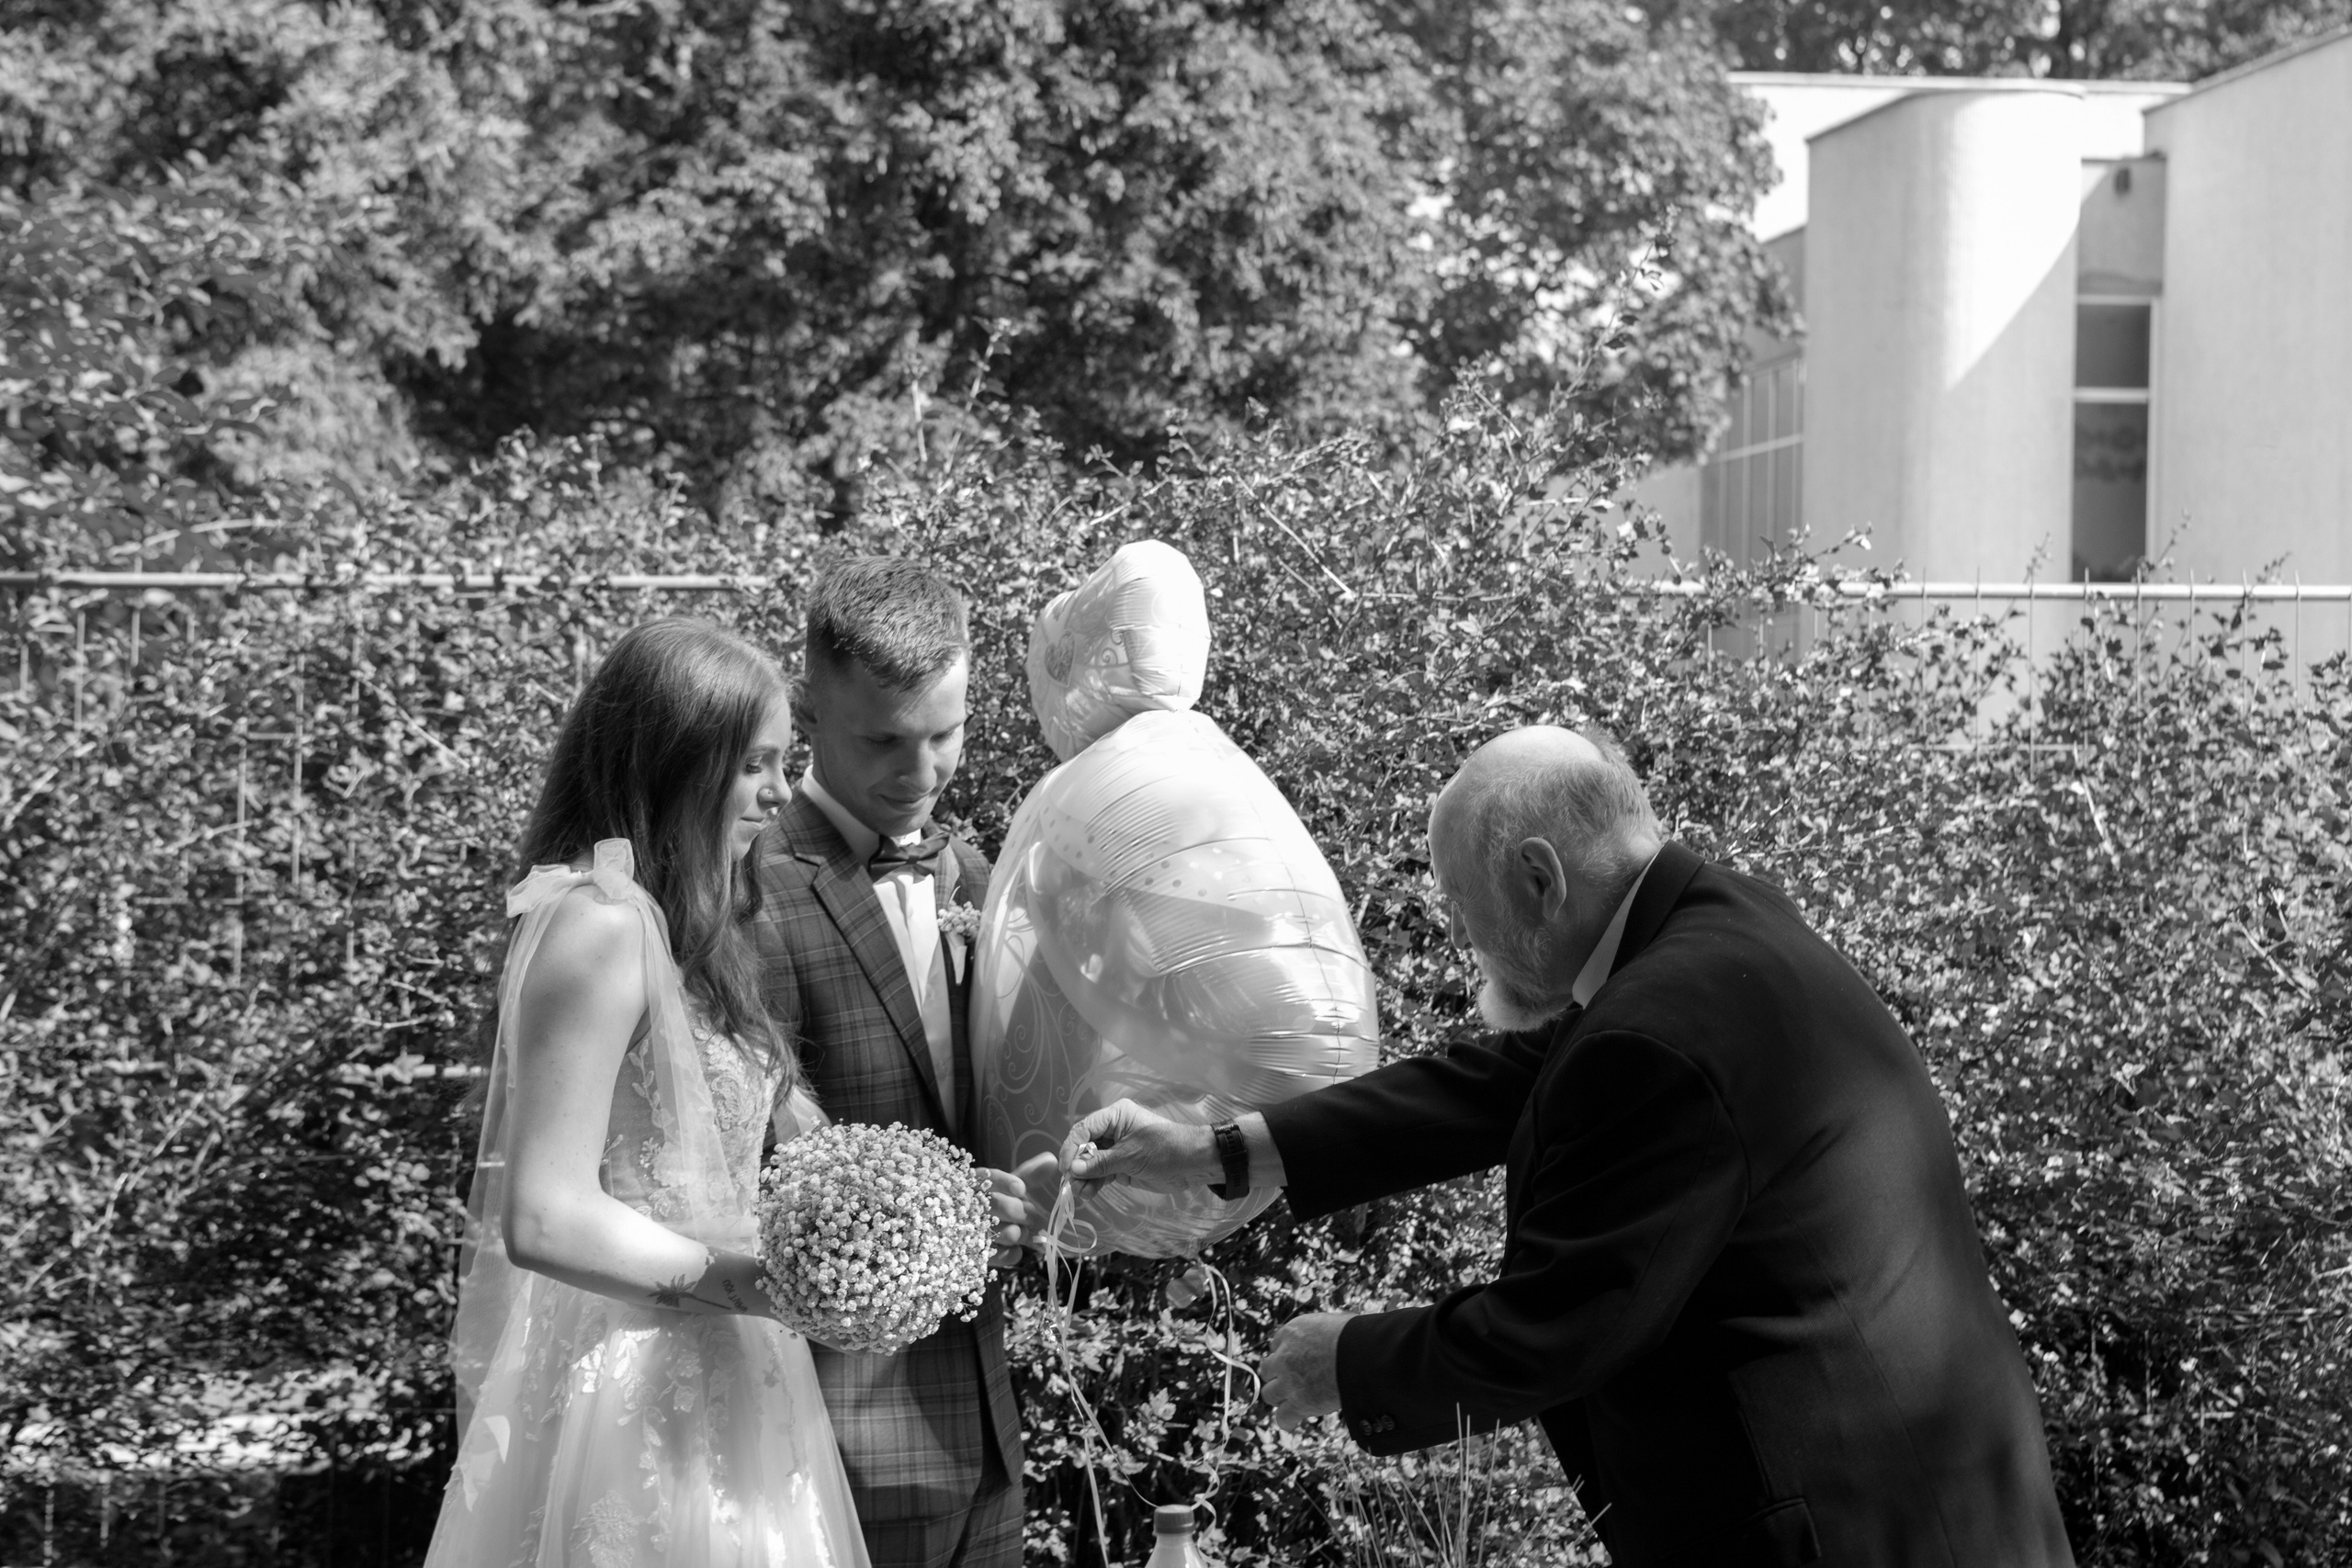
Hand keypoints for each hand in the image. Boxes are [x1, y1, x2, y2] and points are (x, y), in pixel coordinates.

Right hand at [979, 1154, 1056, 1268]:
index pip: (990, 1177)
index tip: (1021, 1189)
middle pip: (998, 1204)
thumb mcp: (1012, 1188)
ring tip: (1022, 1232)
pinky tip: (1016, 1251)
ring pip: (998, 1230)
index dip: (1006, 1182)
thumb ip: (1031, 1175)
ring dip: (1017, 1233)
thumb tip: (1052, 1159)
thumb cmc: (1000, 1204)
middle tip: (1032, 1216)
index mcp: (980, 1184)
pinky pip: (996, 1255)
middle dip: (1021, 1212)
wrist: (985, 1235)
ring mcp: (971, 1230)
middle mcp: (972, 1205)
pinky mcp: (974, 1254)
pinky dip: (1010, 1254)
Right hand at [1061, 1099, 1219, 1199]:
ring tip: (1080, 1194)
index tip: (1066, 1169)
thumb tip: (1072, 1169)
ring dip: (1084, 1178)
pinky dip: (1094, 1183)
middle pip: (1084, 1146)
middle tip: (1071, 1185)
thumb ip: (1100, 1163)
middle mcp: (1112, 1130)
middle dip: (1076, 1166)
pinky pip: (1101, 1173)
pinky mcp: (1121, 1166)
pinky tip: (1088, 1193)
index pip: (1084, 1129)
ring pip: (1090, 1163)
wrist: (1194, 1164)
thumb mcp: (1131, 1156)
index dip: (1071, 1148)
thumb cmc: (1165, 1150)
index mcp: (1115, 1116)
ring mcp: (1116, 1149)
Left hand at [1257, 1311, 1352, 1431]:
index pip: (1277, 1345)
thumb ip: (1324, 1330)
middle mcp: (1284, 1355)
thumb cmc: (1357, 1336)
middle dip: (1278, 1375)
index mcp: (1292, 1332)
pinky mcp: (1298, 1403)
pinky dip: (1287, 1420)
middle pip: (1267, 1370)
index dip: (1286, 1354)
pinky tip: (1294, 1421)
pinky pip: (1282, 1417)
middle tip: (1294, 1381)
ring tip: (1294, 1400)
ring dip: (1279, 1397)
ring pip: (1269, 1393)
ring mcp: (1289, 1380)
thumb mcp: (1334, 1322)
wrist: (1362, 1355)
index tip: (1297, 1361)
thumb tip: (1332, 1333)